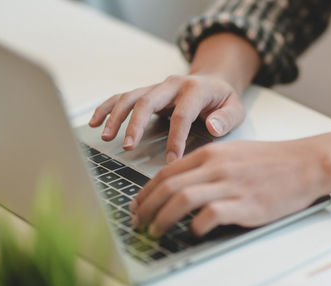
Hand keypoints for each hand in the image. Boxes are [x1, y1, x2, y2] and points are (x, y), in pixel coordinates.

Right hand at [88, 74, 244, 162]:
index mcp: (195, 89)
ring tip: (106, 137)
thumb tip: (213, 127)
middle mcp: (173, 85)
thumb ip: (226, 118)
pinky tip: (95, 122)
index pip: (182, 115)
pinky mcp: (147, 92)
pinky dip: (107, 108)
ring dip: (116, 116)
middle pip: (148, 101)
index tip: (172, 160)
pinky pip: (123, 97)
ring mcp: (157, 87)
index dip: (176, 138)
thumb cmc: (223, 100)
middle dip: (136, 124)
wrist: (215, 81)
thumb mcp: (236, 108)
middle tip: (129, 147)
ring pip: (131, 97)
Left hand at [129, 140, 328, 237]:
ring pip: (181, 200)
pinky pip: (210, 215)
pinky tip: (193, 232)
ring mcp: (230, 185)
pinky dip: (195, 226)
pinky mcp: (245, 204)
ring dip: (161, 219)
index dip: (145, 192)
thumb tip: (182, 185)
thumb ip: (207, 166)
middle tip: (138, 222)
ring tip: (155, 231)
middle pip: (168, 187)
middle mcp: (216, 167)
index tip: (137, 205)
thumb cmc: (272, 161)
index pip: (166, 173)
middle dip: (146, 207)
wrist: (305, 164)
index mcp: (211, 154)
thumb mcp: (234, 154)